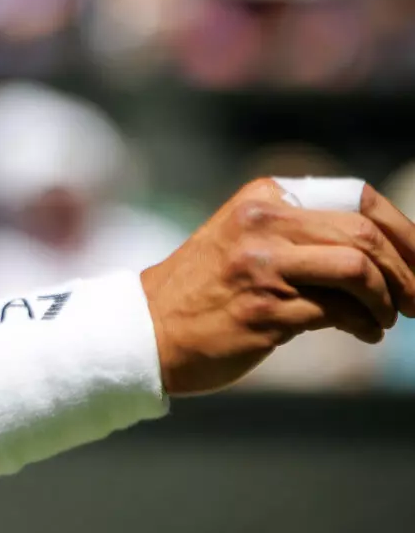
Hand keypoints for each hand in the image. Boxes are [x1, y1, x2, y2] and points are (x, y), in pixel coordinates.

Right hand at [141, 179, 414, 395]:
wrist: (144, 332)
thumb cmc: (203, 292)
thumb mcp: (246, 241)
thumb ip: (301, 234)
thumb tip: (386, 250)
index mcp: (263, 198)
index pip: (357, 199)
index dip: (404, 231)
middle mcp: (261, 224)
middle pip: (364, 234)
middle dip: (406, 271)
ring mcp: (260, 267)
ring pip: (357, 270)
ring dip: (387, 299)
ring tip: (387, 319)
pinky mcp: (263, 310)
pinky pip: (337, 312)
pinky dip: (365, 325)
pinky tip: (364, 333)